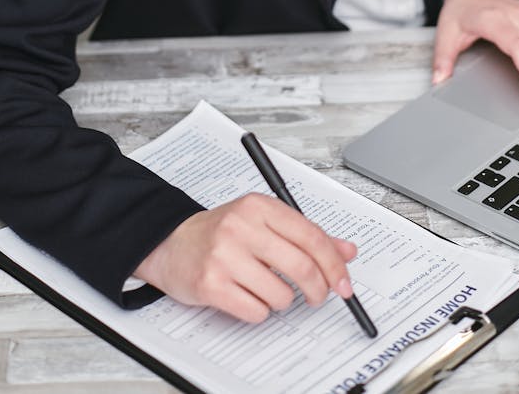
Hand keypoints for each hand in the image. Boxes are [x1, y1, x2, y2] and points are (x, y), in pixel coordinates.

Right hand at [134, 193, 356, 321]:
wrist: (172, 243)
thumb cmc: (222, 232)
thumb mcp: (265, 222)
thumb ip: (306, 235)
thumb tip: (346, 251)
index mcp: (260, 206)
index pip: (311, 236)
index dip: (334, 264)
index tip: (345, 283)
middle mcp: (242, 226)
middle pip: (301, 266)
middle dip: (318, 289)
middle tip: (318, 296)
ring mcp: (224, 255)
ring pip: (280, 294)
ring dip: (282, 300)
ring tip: (267, 288)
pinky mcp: (211, 284)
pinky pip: (256, 312)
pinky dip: (259, 311)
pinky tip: (247, 296)